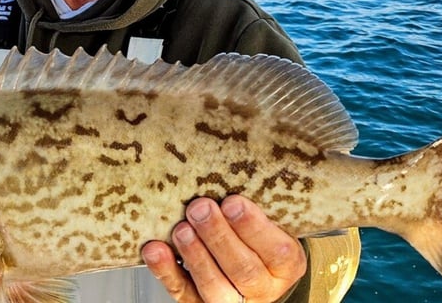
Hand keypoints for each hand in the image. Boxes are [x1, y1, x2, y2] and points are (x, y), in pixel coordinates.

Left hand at [142, 195, 305, 302]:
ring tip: (182, 228)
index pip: (276, 251)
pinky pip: (183, 293)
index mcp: (286, 264)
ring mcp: (231, 301)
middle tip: (200, 207)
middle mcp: (262, 288)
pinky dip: (167, 271)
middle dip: (219, 236)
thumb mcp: (272, 218)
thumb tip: (233, 153)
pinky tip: (155, 250)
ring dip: (195, 255)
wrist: (252, 269)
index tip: (233, 201)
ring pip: (215, 287)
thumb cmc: (258, 234)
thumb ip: (258, 201)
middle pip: (243, 270)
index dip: (253, 227)